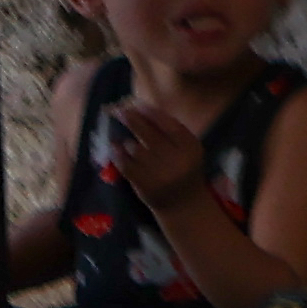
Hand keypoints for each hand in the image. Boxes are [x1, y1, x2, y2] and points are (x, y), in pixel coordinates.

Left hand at [100, 88, 207, 211]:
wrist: (184, 203)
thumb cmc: (184, 170)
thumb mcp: (187, 149)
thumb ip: (170, 132)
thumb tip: (141, 108)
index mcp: (191, 147)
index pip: (170, 124)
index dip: (151, 113)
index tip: (136, 103)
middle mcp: (178, 159)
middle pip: (149, 134)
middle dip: (132, 120)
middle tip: (118, 111)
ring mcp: (161, 173)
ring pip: (136, 149)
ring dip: (127, 142)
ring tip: (126, 142)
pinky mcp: (146, 185)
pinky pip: (126, 165)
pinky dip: (118, 155)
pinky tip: (115, 149)